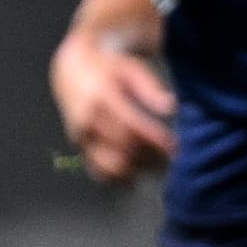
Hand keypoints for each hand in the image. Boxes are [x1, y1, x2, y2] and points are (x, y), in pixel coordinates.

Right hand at [52, 32, 176, 182]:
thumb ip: (151, 88)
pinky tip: (136, 176)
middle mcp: (87, 121)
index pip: (130, 127)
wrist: (72, 69)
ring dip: (137, 171)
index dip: (153, 141)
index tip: (175, 146)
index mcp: (101, 99)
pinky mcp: (79, 147)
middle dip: (150, 158)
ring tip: (158, 168)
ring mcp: (81, 137)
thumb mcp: (131, 68)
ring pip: (109, 166)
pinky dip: (118, 179)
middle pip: (122, 149)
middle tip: (173, 158)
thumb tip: (171, 108)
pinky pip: (98, 171)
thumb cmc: (109, 68)